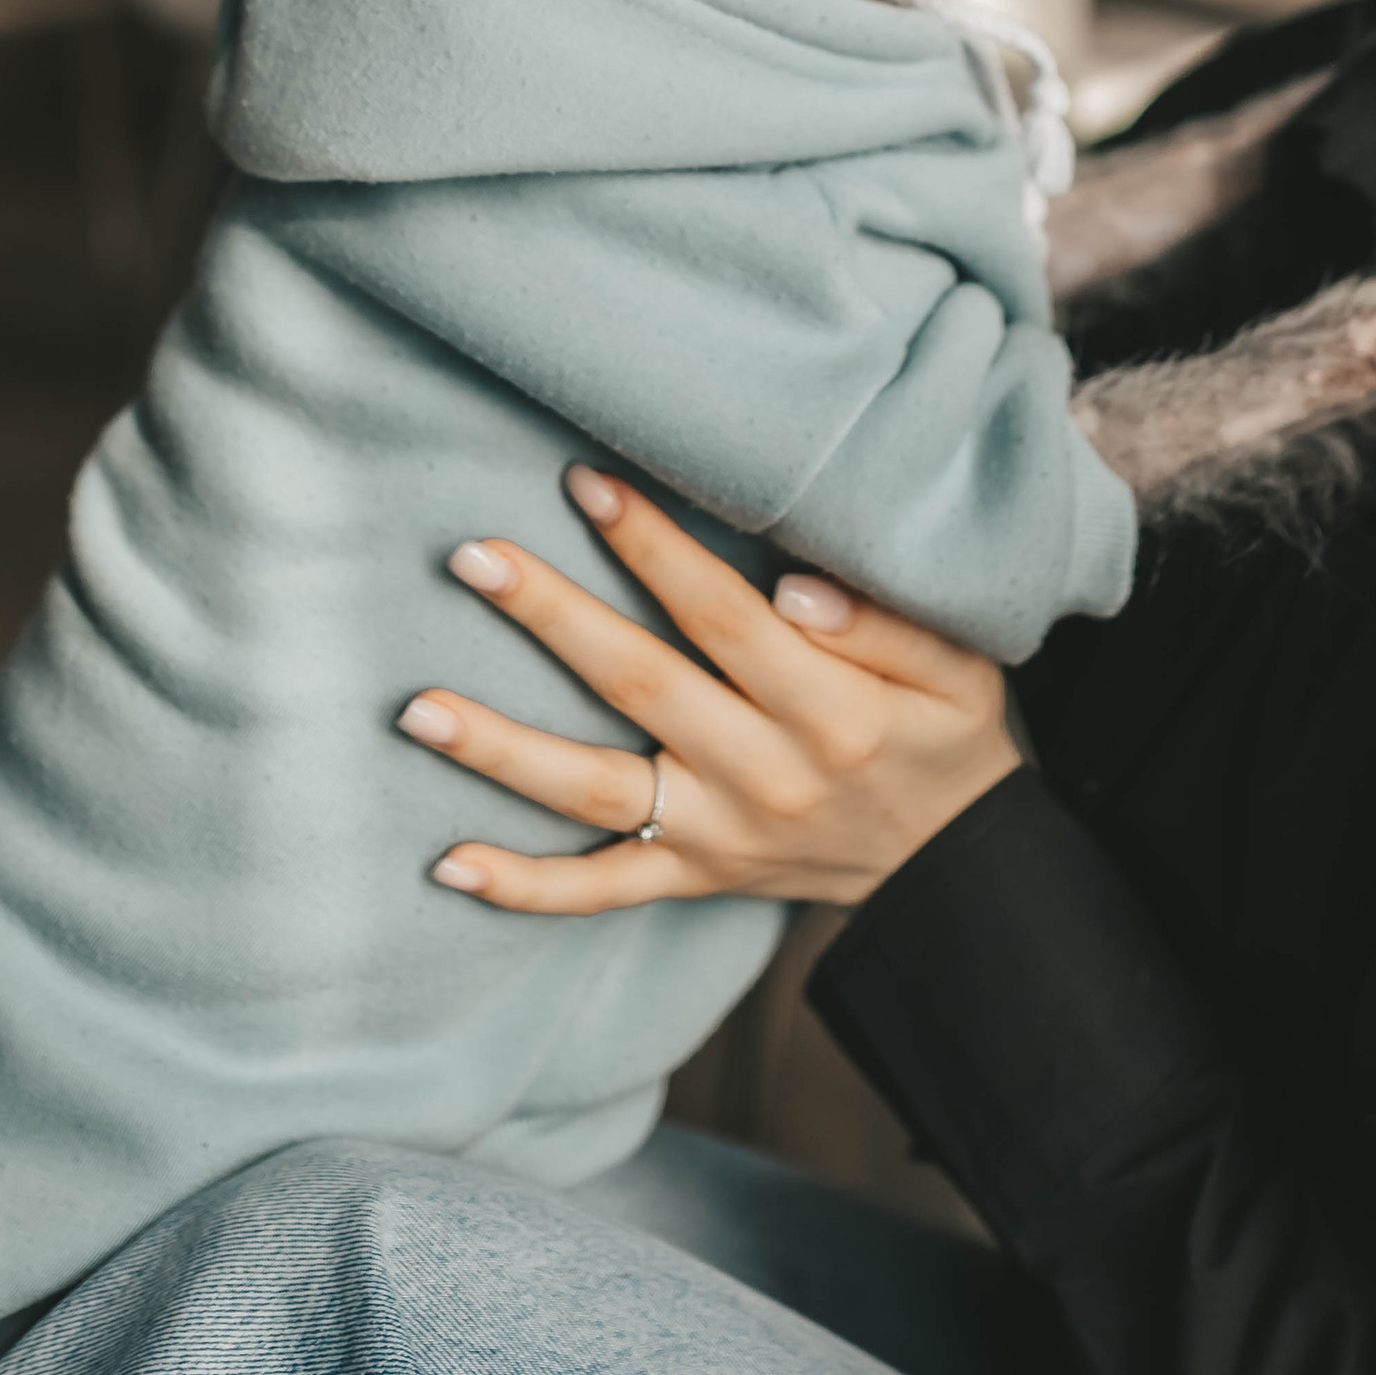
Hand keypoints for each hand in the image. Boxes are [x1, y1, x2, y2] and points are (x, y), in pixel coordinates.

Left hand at [395, 468, 1021, 916]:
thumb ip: (886, 624)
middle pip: (642, 688)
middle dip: (553, 618)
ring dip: (502, 752)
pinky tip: (447, 862)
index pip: (726, 619)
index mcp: (834, 715)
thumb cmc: (947, 736)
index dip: (654, 549)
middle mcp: (767, 780)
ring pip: (597, 794)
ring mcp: (721, 837)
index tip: (589, 484)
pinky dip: (524, 886)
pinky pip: (600, 890)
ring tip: (418, 710)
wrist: (953, 869)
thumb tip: (797, 586)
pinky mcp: (695, 877)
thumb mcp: (957, 667)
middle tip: (474, 557)